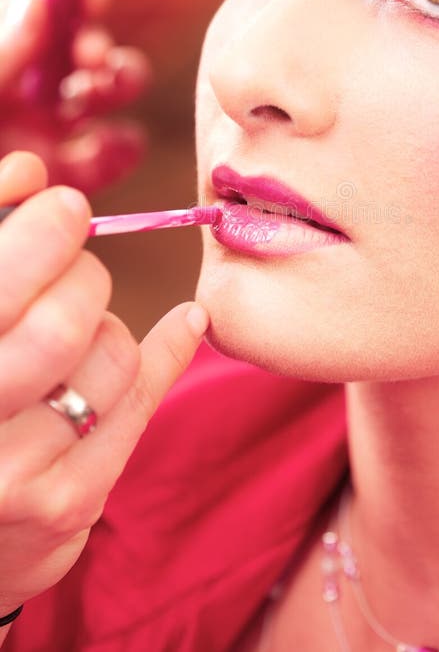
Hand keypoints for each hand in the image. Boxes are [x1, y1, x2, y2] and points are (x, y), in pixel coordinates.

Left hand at [0, 0, 151, 193]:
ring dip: (117, 83)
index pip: (41, 8)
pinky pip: (110, 154)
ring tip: (101, 92)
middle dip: (95, 45)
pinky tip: (118, 142)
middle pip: (78, 46)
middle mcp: (25, 89)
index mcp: (0, 59)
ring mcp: (50, 131)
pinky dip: (125, 145)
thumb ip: (1, 48)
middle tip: (91, 59)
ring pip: (104, 92)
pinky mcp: (71, 178)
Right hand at [0, 152, 206, 623]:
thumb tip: (29, 171)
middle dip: (85, 276)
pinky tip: (184, 324)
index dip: (40, 235)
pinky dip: (171, 348)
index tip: (69, 206)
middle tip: (81, 266)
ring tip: (84, 330)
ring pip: (109, 357)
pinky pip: (143, 400)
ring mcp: (10, 476)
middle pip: (60, 325)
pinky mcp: (66, 504)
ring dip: (110, 324)